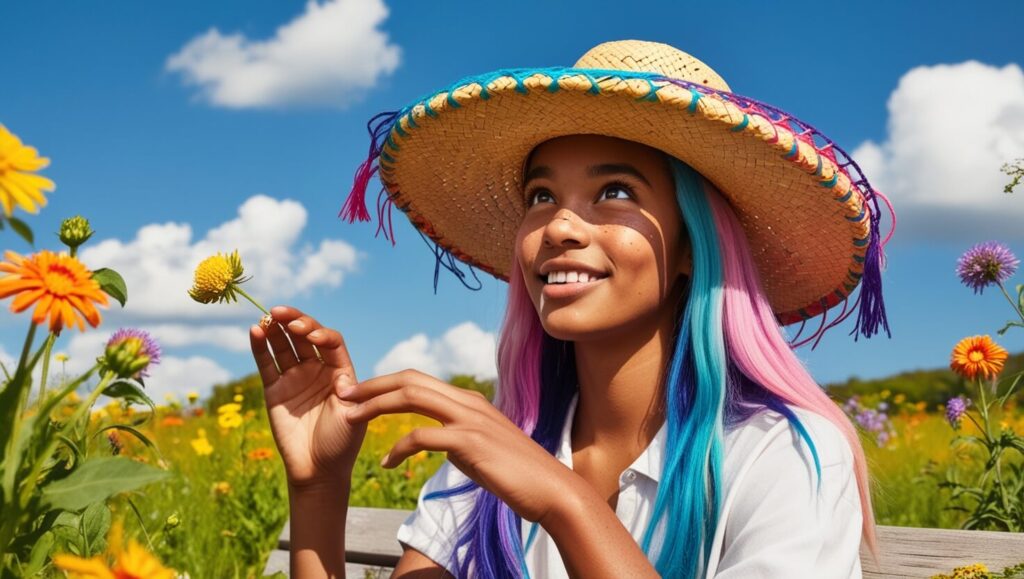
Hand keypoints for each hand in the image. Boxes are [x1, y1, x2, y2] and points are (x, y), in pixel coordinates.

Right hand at [249, 306, 365, 490]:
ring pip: (284, 345)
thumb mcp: (353, 417)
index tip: (311, 335)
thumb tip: (342, 377)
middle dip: (295, 322)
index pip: (331, 342)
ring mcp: (295, 377)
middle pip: (305, 337)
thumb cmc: (341, 443)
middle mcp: (318, 370)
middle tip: (282, 313)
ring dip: (276, 329)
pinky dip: (260, 347)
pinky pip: (266, 363)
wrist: (317, 470)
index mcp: (340, 372)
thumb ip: (348, 394)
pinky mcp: (275, 389)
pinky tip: (255, 331)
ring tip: (267, 316)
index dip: (320, 334)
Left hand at [340, 369, 575, 522]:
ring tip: (350, 419)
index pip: (418, 380)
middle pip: (409, 380)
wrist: (550, 489)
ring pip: (412, 397)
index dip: (384, 383)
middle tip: (342, 395)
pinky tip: (387, 464)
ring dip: (375, 406)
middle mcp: (468, 402)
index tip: (358, 394)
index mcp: (469, 401)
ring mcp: (470, 420)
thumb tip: (435, 440)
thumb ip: (458, 435)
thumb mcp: (482, 447)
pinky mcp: (469, 443)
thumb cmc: (516, 474)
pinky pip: (422, 437)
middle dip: (372, 386)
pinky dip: (398, 448)